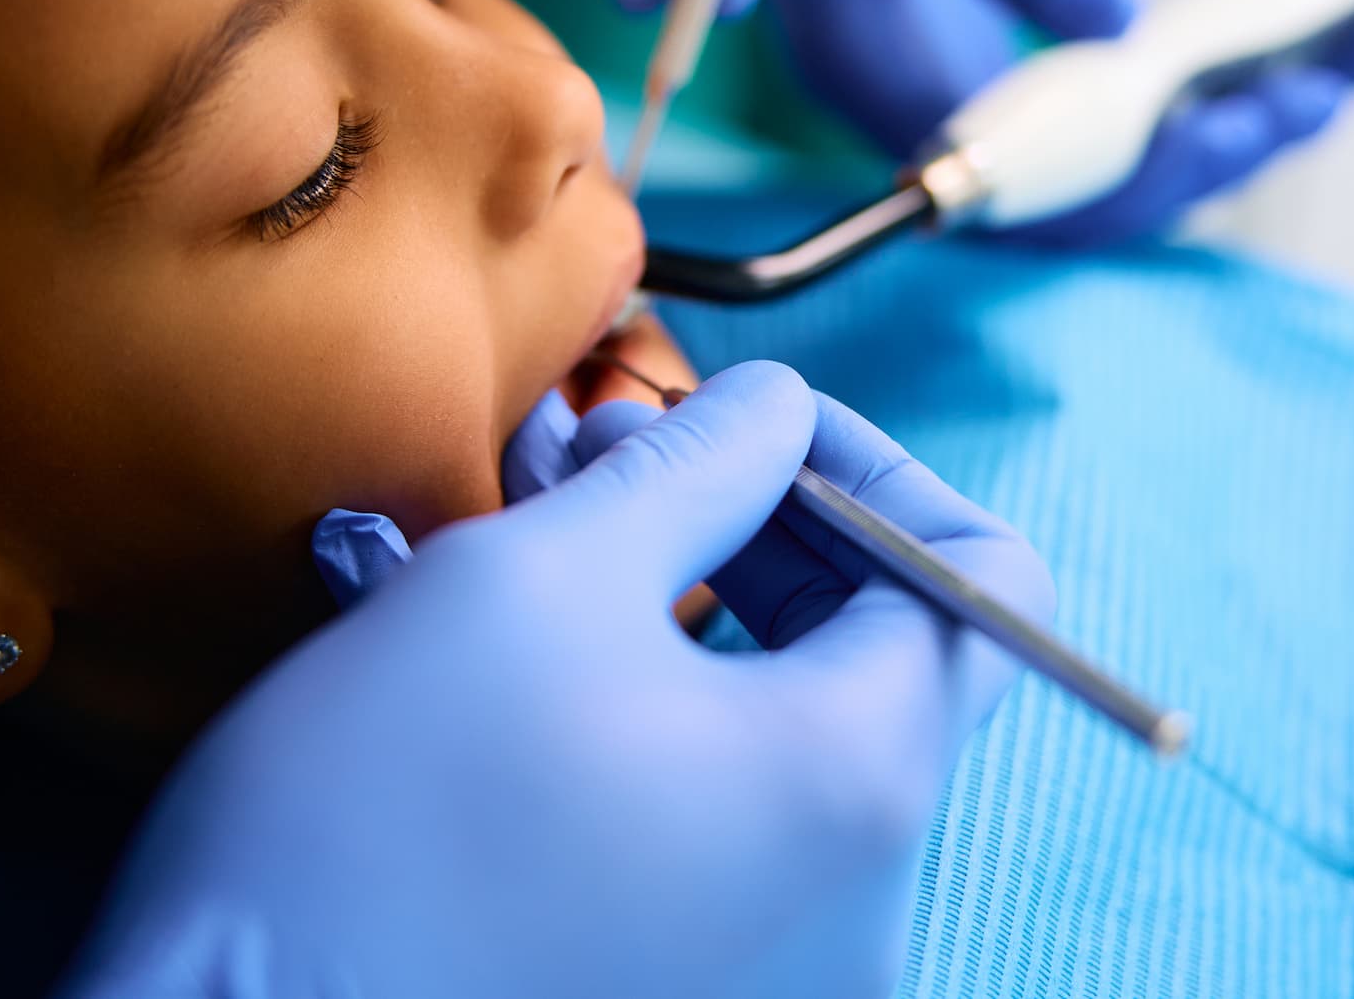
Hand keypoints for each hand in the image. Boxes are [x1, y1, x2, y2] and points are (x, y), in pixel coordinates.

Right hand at [61, 363, 1048, 998]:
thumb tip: (774, 412)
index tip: (739, 424)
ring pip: (767, 734)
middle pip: (870, 654)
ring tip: (526, 530)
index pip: (981, 582)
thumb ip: (695, 466)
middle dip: (744, 524)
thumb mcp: (536, 581)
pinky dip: (636, 716)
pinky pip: (706, 825)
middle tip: (597, 456)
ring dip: (667, 607)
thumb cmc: (372, 826)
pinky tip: (510, 658)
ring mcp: (778, 972)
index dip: (868, 466)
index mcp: (856, 784)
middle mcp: (858, 903)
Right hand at [765, 0, 1349, 245]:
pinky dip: (1160, 113)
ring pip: (1081, 169)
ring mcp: (942, 97)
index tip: (1238, 125)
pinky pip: (1078, 125)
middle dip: (1196, 164)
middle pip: (1068, 197)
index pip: (1022, 187)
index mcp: (876, 81)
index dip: (1137, 176)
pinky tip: (1235, 74)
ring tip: (1303, 96)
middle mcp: (909, 114)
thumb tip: (1128, 14)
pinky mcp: (971, 69)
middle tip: (1309, 104)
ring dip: (1192, 146)